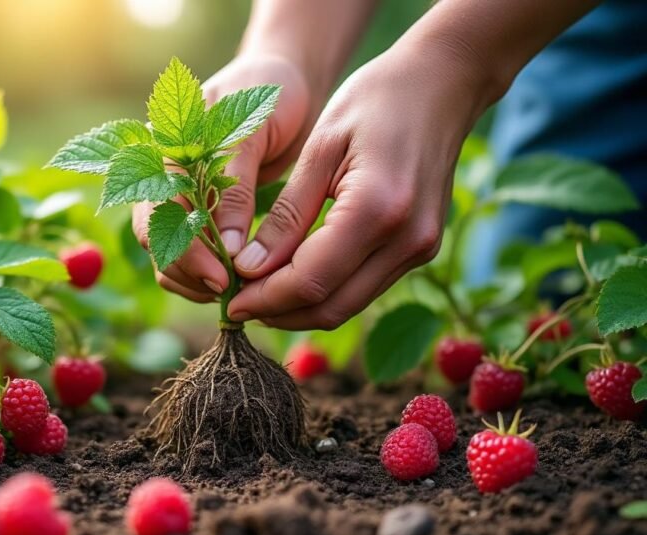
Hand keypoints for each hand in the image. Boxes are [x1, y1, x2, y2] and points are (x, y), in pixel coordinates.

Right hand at [132, 54, 313, 301]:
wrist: (284, 82)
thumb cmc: (267, 95)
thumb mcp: (251, 129)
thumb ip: (236, 184)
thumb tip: (228, 248)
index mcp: (165, 150)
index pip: (158, 212)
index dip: (185, 250)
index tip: (222, 274)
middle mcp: (161, 176)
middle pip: (153, 239)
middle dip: (187, 272)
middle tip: (228, 291)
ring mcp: (176, 196)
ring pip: (164, 253)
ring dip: (191, 280)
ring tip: (231, 292)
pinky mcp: (196, 213)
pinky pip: (184, 254)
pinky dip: (201, 276)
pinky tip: (230, 284)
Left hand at [227, 45, 488, 328]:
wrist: (445, 82)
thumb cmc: (376, 99)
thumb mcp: (320, 148)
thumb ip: (286, 215)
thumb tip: (248, 269)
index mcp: (378, 209)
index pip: (310, 281)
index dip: (264, 298)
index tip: (228, 301)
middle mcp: (407, 240)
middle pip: (330, 307)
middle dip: (278, 312)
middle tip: (236, 303)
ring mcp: (420, 249)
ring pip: (348, 306)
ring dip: (299, 309)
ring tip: (257, 292)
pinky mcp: (421, 249)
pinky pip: (364, 288)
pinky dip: (324, 292)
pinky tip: (292, 277)